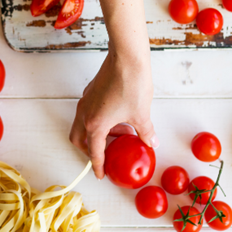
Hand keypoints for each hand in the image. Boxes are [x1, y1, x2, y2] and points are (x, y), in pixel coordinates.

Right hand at [69, 47, 156, 179]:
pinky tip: (116, 118)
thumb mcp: (141, 114)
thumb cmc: (131, 84)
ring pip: (81, 124)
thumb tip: (152, 143)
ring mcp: (86, 100)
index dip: (98, 166)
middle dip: (88, 151)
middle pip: (79, 139)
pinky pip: (87, 111)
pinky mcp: (91, 91)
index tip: (100, 174)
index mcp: (95, 124)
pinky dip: (97, 120)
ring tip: (116, 135)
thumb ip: (145, 133)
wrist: (126, 56)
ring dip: (94, 133)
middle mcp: (85, 113)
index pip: (94, 152)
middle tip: (103, 155)